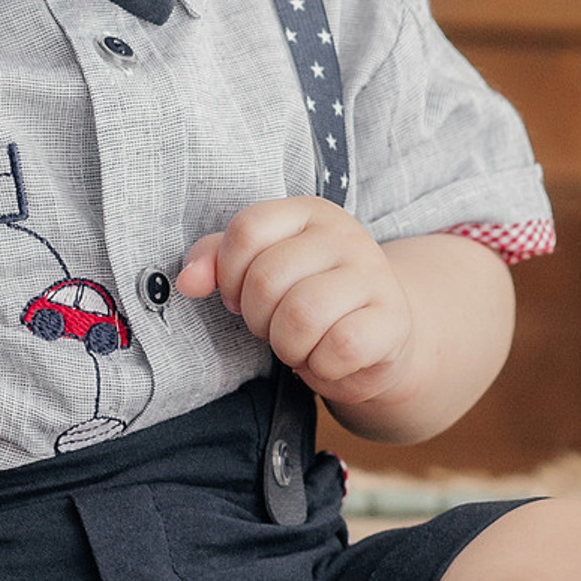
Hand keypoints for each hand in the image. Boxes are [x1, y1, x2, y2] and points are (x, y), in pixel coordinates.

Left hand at [177, 198, 418, 409]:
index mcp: (309, 214)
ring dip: (289, 346)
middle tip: (277, 326)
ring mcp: (373, 276)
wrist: (381, 333)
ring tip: (301, 345)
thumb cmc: (312, 298)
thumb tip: (188, 280)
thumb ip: (217, 263)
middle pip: (268, 278)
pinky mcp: (393, 319)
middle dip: (259, 318)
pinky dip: (321, 367)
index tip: (240, 295)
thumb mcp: (263, 270)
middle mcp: (345, 236)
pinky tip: (328, 360)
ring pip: (302, 314)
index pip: (247, 229)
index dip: (229, 273)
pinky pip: (339, 348)